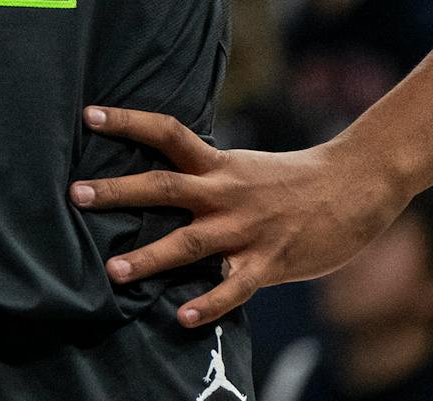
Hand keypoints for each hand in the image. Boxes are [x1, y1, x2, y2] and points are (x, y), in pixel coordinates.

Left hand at [69, 106, 408, 326]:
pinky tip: (183, 317)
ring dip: (149, 257)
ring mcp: (246, 229)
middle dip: (119, 192)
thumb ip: (204, 176)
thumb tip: (158, 182)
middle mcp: (225, 193)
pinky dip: (209, 303)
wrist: (356, 187)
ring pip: (189, 244)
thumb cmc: (293, 180)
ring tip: (113, 270)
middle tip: (77, 194)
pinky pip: (234, 287)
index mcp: (219, 164)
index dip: (128, 122)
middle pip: (164, 187)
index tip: (89, 115)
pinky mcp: (269, 262)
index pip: (167, 133)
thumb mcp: (242, 167)